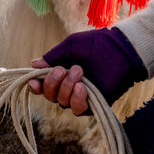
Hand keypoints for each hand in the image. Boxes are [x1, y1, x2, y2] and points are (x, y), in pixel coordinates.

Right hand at [28, 27, 147, 114]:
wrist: (119, 49)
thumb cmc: (94, 44)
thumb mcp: (69, 46)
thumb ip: (52, 56)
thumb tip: (33, 65)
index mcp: (59, 73)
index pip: (42, 85)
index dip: (35, 86)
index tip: (34, 81)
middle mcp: (67, 86)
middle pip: (49, 95)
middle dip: (52, 83)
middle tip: (63, 69)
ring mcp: (79, 96)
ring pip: (61, 102)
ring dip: (66, 88)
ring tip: (79, 71)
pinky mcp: (93, 104)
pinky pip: (78, 109)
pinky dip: (76, 99)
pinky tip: (82, 87)